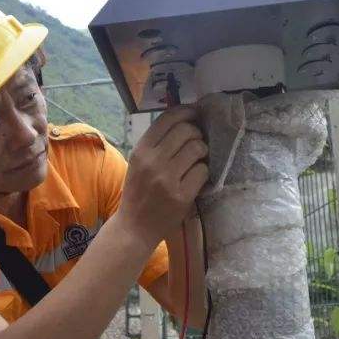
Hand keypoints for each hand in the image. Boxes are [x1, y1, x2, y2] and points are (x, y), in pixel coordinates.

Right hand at [119, 106, 207, 246]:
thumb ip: (156, 143)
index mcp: (140, 151)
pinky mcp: (181, 196)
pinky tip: (196, 178)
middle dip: (197, 134)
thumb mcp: (138, 163)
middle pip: (187, 131)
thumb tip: (185, 120)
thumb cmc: (138, 192)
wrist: (134, 227)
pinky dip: (203, 173)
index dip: (186, 112)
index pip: (167, 119)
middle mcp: (152, 162)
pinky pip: (203, 171)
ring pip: (198, 149)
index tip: (195, 114)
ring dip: (202, 153)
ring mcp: (167, 179)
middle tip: (197, 143)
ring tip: (197, 161)